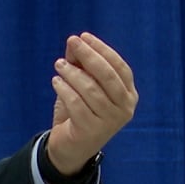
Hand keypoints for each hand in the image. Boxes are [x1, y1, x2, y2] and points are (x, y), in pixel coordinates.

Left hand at [46, 32, 137, 173]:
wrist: (71, 147)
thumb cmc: (80, 111)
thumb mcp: (82, 85)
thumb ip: (81, 65)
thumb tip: (74, 43)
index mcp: (129, 95)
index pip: (119, 67)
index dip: (102, 49)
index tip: (83, 37)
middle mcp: (125, 108)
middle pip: (107, 75)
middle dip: (88, 55)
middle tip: (72, 41)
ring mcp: (110, 121)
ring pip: (90, 89)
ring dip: (72, 73)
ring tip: (59, 65)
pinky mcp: (91, 131)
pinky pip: (76, 103)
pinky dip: (64, 89)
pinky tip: (56, 82)